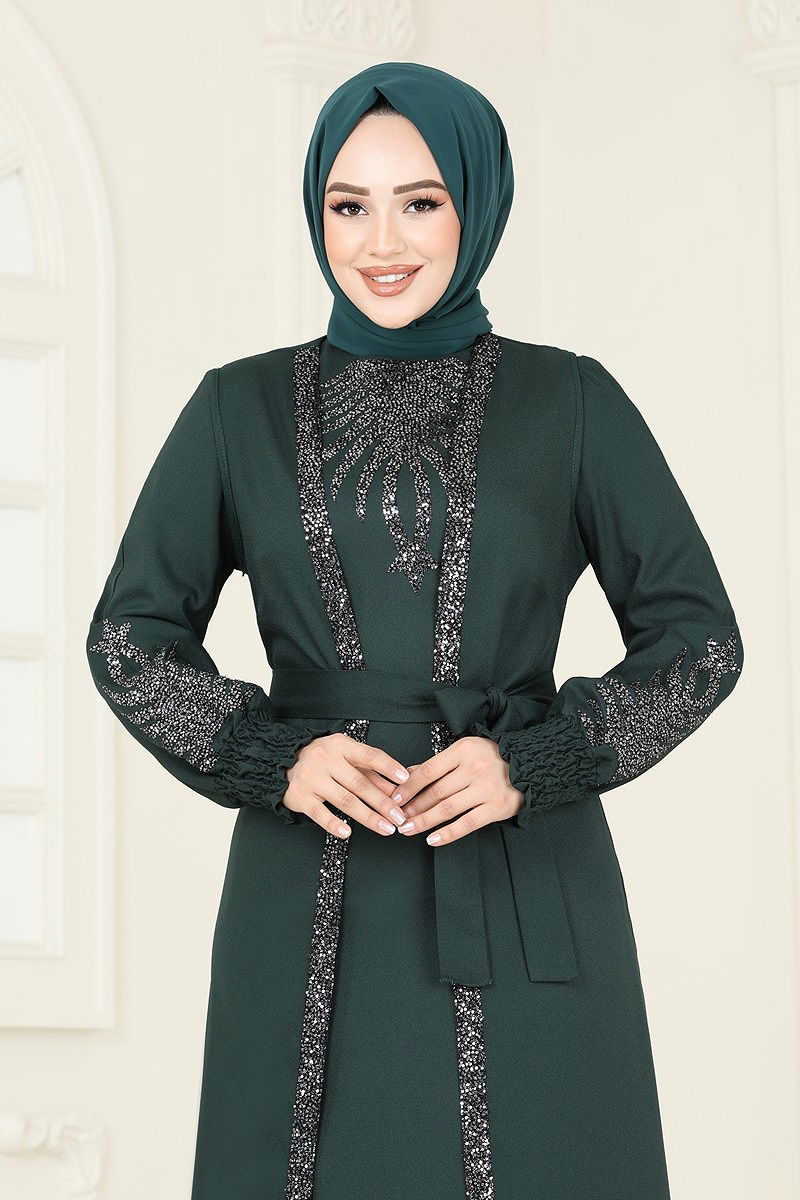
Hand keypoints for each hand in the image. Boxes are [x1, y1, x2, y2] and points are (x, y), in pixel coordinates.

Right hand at [284, 732, 411, 838]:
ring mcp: (312, 778)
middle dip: (383, 802)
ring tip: (386, 828)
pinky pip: (319, 813)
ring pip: (344, 800)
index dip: (388, 767)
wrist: (281, 762)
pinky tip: (348, 833)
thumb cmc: (322, 761)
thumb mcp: (346, 759)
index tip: (406, 780)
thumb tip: (397, 790)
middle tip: (400, 817)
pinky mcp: (300, 797)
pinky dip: (334, 824)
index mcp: (341, 746)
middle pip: (360, 783)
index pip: (369, 755)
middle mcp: (326, 760)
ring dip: (368, 816)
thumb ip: (371, 773)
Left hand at [390, 736, 523, 844]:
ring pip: (447, 809)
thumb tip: (407, 773)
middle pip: (435, 792)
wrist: (531, 764)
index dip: (408, 787)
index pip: (428, 771)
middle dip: (412, 807)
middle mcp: (474, 769)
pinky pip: (467, 823)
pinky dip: (448, 834)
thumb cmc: (492, 757)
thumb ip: (438, 763)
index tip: (393, 799)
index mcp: (463, 751)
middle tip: (397, 818)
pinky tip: (432, 840)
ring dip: (424, 821)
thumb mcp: (465, 751)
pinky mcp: (497, 808)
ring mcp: (486, 789)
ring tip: (408, 829)